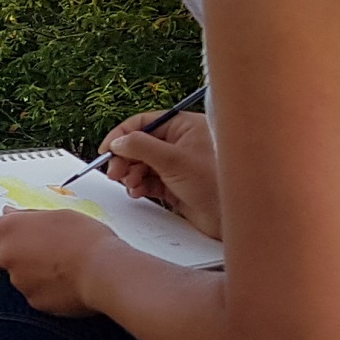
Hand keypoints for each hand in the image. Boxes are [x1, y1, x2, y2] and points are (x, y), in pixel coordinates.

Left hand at [0, 208, 129, 316]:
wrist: (104, 271)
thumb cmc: (87, 239)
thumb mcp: (58, 215)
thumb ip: (27, 217)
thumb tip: (10, 214)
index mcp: (11, 230)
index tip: (8, 234)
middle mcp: (8, 256)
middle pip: (0, 257)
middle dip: (16, 255)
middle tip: (43, 250)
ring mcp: (19, 281)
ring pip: (19, 277)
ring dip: (33, 273)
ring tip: (62, 265)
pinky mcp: (33, 301)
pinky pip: (34, 293)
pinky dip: (45, 289)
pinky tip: (66, 281)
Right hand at [101, 110, 221, 238]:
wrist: (233, 217)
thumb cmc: (214, 183)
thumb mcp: (173, 160)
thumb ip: (141, 146)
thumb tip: (118, 142)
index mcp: (186, 126)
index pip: (146, 122)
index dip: (123, 134)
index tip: (107, 149)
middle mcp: (182, 143)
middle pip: (141, 144)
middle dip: (125, 158)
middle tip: (114, 172)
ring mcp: (178, 165)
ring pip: (143, 164)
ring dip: (131, 174)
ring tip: (131, 185)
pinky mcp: (176, 185)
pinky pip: (149, 180)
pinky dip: (140, 185)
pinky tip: (138, 191)